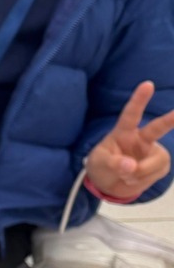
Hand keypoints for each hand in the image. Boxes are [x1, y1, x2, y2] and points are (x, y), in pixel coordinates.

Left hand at [86, 81, 173, 200]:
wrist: (107, 183)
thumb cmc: (102, 165)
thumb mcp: (100, 163)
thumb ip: (113, 163)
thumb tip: (131, 166)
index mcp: (123, 132)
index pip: (131, 114)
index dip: (139, 99)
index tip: (148, 84)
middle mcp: (141, 139)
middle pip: (157, 129)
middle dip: (170, 120)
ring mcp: (152, 152)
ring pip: (154, 162)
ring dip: (138, 173)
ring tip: (125, 175)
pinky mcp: (160, 166)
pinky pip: (156, 173)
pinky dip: (142, 180)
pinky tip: (133, 179)